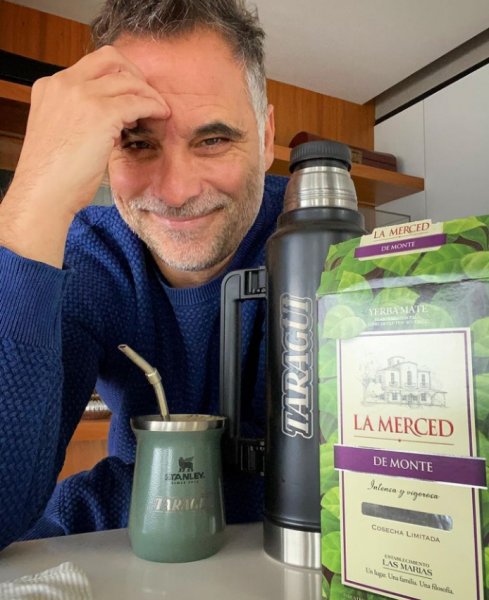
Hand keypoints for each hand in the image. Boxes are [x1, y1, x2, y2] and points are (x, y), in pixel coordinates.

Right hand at [0, 46, 169, 266]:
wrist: (44, 192)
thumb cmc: (54, 175)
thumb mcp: (62, 133)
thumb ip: (79, 116)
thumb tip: (115, 119)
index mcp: (51, 87)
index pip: (91, 66)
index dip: (116, 77)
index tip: (130, 95)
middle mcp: (64, 84)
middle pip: (110, 59)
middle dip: (135, 74)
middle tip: (148, 96)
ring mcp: (82, 96)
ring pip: (128, 79)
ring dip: (148, 93)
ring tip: (159, 110)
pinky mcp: (101, 113)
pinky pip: (138, 101)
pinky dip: (154, 106)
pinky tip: (161, 116)